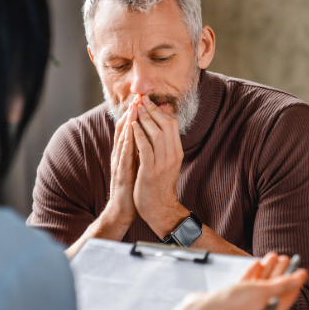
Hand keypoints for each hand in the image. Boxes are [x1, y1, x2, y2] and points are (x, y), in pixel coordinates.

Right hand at [104, 102, 139, 229]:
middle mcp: (120, 156)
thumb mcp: (137, 165)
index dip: (134, 114)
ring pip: (122, 139)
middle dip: (130, 113)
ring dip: (127, 123)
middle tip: (137, 97)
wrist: (123, 210)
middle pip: (123, 130)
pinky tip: (131, 132)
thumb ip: (140, 151)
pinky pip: (124, 155)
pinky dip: (127, 142)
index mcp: (125, 153)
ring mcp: (119, 164)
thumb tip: (148, 136)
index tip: (141, 100)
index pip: (129, 129)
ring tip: (133, 108)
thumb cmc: (132, 188)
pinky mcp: (121, 174)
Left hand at [131, 95, 186, 236]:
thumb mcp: (167, 163)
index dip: (160, 111)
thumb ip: (164, 147)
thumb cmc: (160, 185)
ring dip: (145, 119)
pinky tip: (132, 126)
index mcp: (177, 152)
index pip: (172, 125)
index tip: (148, 102)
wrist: (159, 209)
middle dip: (152, 111)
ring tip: (136, 109)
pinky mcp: (150, 171)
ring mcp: (162, 163)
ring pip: (156, 134)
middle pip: (166, 125)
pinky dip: (138, 135)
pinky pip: (145, 148)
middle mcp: (172, 156)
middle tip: (141, 100)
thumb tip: (158, 128)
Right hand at [209, 253, 307, 309]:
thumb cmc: (233, 305)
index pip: (287, 298)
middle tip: (287, 258)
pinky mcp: (234, 299)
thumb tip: (301, 277)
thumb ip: (283, 285)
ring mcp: (246, 306)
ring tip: (274, 255)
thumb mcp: (263, 293)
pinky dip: (254, 274)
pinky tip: (257, 263)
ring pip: (261, 285)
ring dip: (268, 270)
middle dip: (281, 273)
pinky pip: (248, 285)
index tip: (301, 269)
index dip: (295, 283)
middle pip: (274, 290)